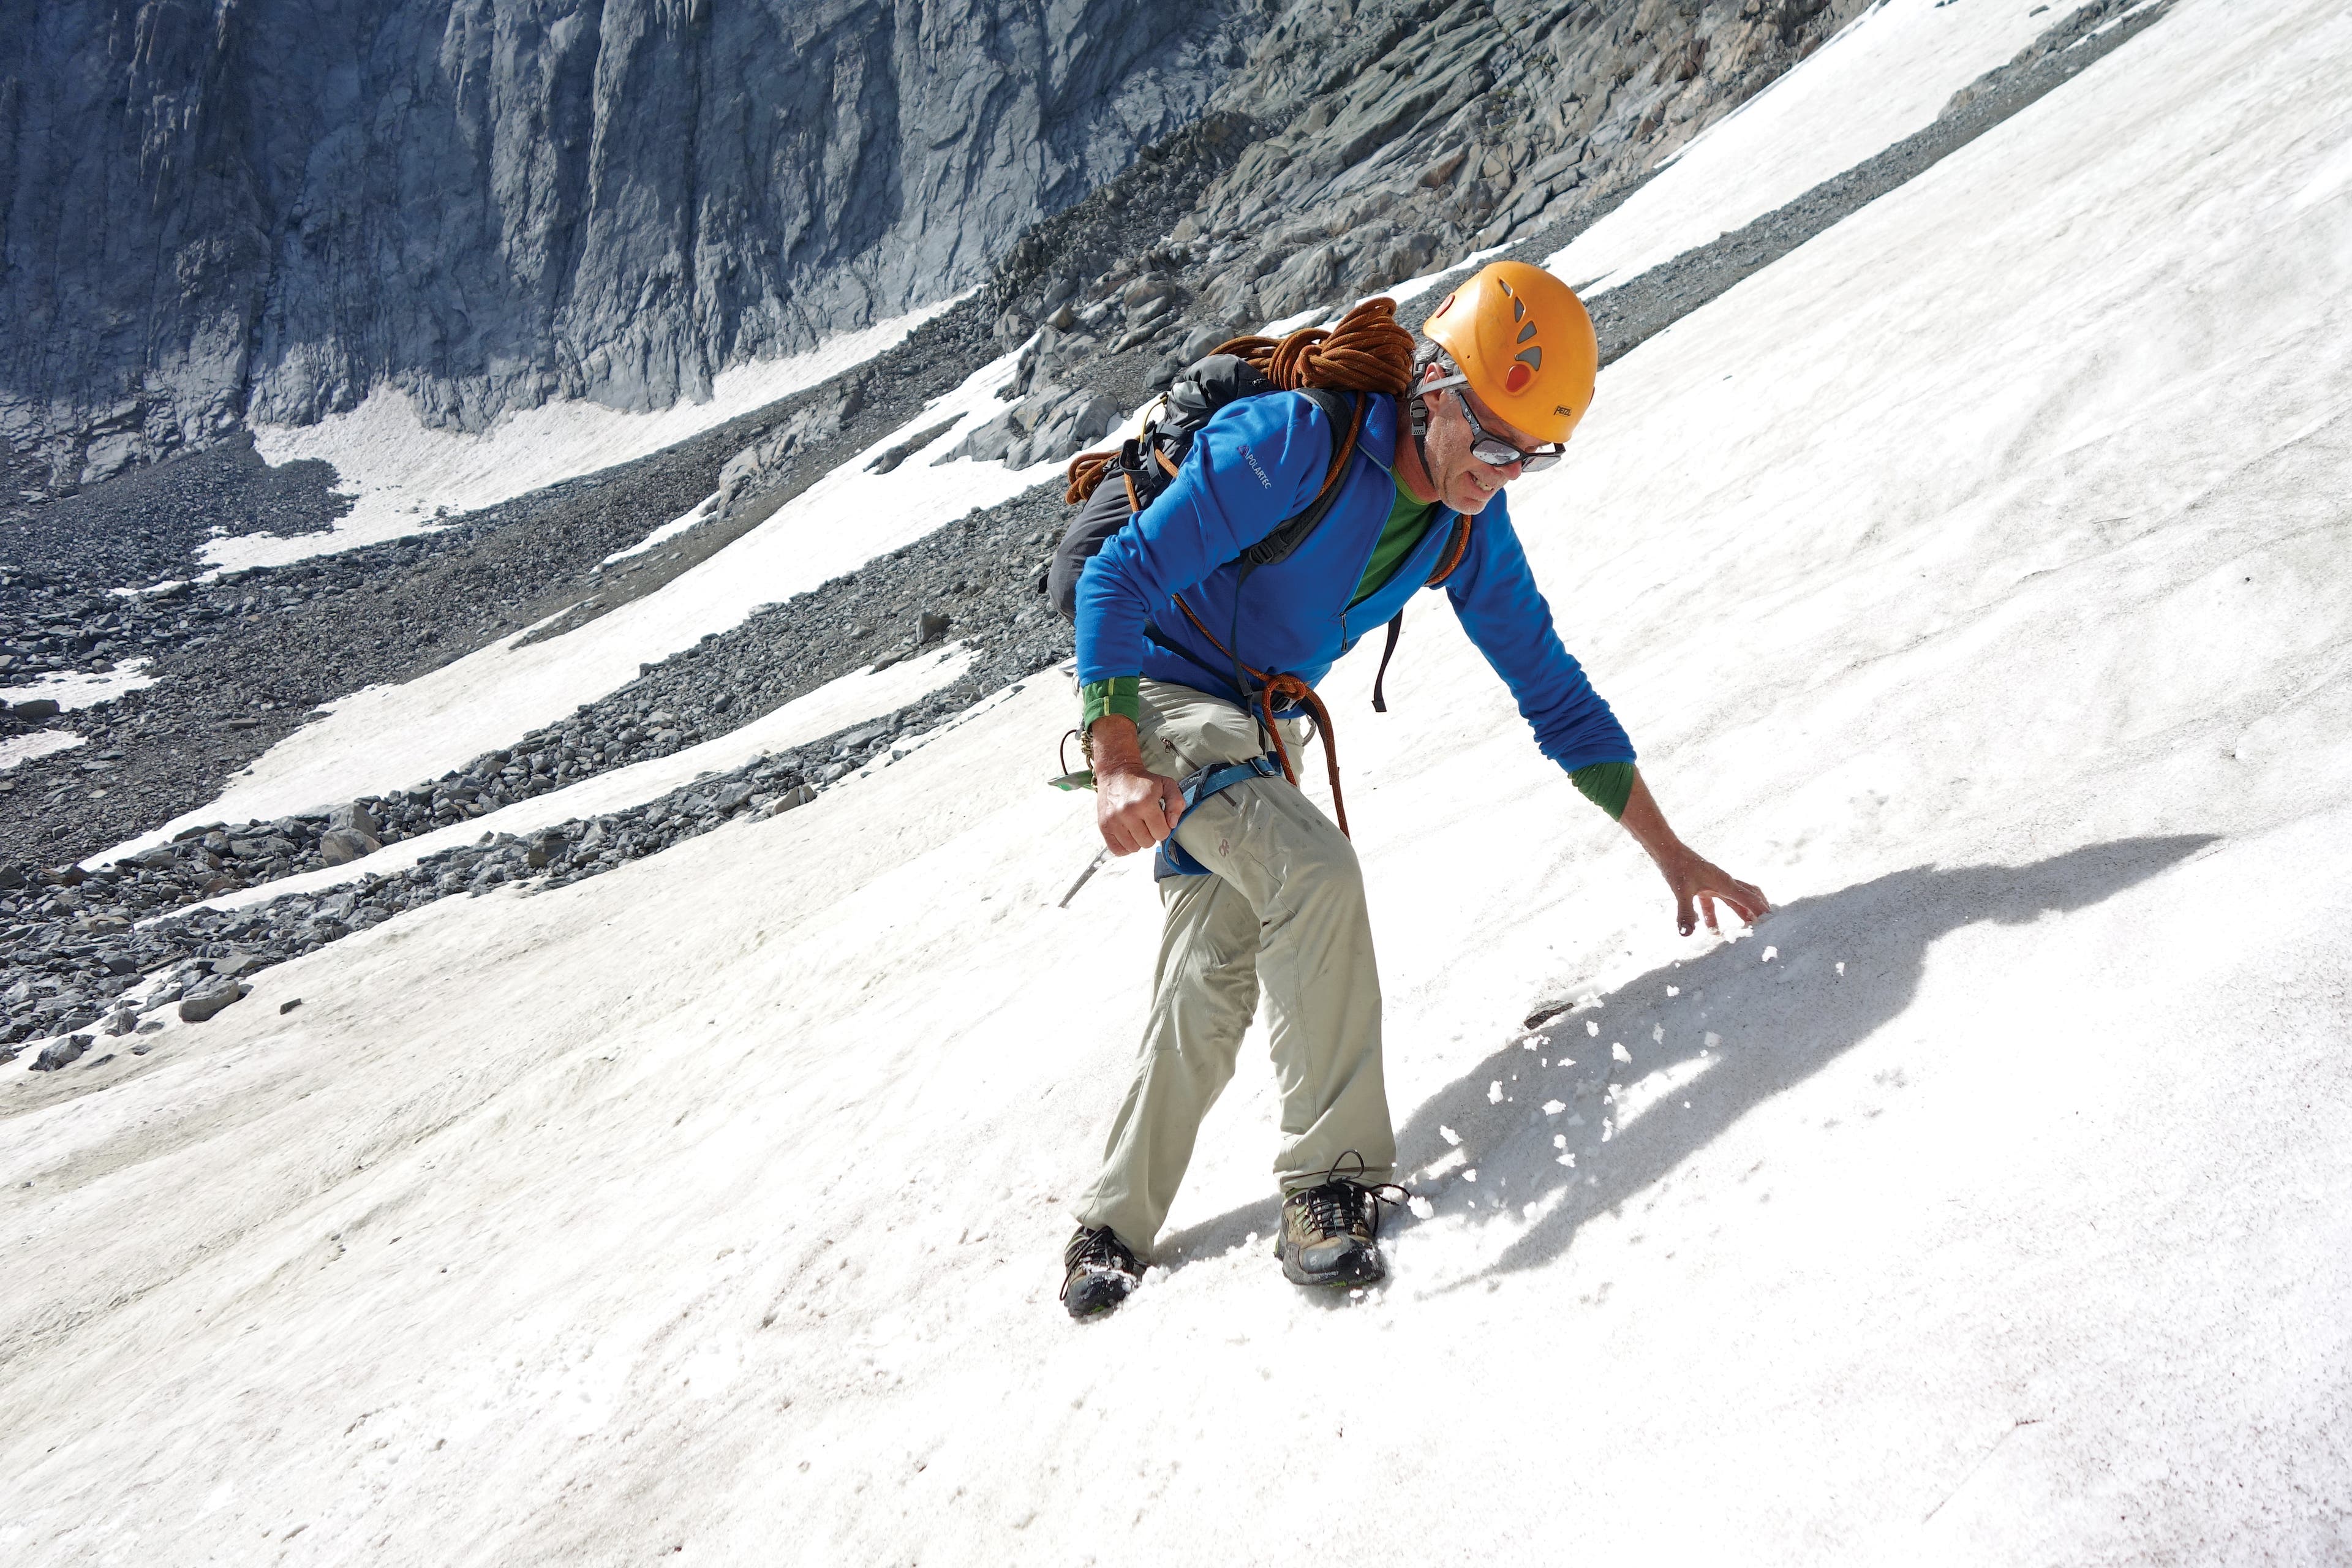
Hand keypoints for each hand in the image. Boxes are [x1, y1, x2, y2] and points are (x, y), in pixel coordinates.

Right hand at [1089, 716, 1183, 855]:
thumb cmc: (1143, 781)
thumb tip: (1172, 825)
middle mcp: (1128, 813)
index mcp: (1145, 803)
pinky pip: (1117, 850)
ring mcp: (1114, 821)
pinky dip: (1124, 846)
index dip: (1163, 828)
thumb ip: (1177, 803)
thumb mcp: (1167, 785)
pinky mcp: (1103, 826)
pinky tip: (1127, 834)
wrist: (1117, 772)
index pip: (1162, 833)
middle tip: (1146, 821)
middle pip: (1148, 843)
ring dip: (1137, 840)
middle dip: (1150, 834)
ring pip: (1133, 848)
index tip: (1158, 818)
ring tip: (1136, 825)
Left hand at [1613, 769, 1769, 935]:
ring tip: (1742, 932)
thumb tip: (1686, 934)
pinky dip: (1714, 916)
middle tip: (1766, 927)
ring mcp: (1714, 883)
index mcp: (1725, 883)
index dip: (1763, 912)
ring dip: (1739, 914)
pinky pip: (1713, 903)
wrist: (1667, 850)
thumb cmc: (1677, 868)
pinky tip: (1708, 929)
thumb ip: (1685, 913)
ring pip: (1733, 900)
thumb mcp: (1681, 892)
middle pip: (1749, 897)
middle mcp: (1724, 882)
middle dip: (1757, 911)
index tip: (1774, 924)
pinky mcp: (1702, 886)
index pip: (1750, 899)